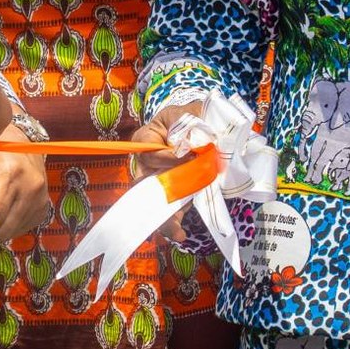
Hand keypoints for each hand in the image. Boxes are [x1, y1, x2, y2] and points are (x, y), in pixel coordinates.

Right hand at [128, 103, 206, 236]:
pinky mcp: (172, 193)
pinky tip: (179, 234)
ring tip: (175, 231)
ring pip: (152, 201)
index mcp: (147, 138)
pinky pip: (167, 210)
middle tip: (174, 197)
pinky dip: (172, 223)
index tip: (187, 156)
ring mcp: (158, 179)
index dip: (164, 156)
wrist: (206, 127)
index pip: (147, 150)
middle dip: (158, 194)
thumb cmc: (194, 117)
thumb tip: (189, 147)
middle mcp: (147, 162)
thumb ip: (190, 127)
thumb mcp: (190, 115)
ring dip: (162, 217)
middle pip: (143, 181)